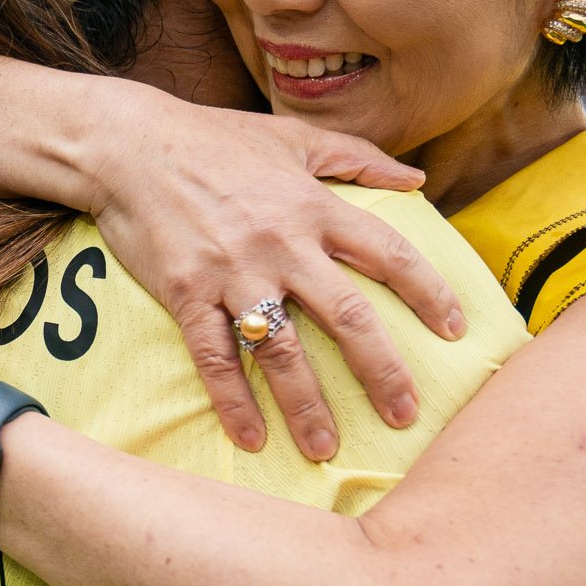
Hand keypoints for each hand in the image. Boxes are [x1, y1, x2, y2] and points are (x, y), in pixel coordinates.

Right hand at [86, 92, 462, 458]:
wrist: (129, 145)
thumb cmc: (213, 138)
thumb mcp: (293, 136)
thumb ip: (358, 158)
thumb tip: (417, 180)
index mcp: (313, 205)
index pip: (388, 254)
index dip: (429, 292)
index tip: (456, 330)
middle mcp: (282, 243)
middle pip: (347, 315)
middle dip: (381, 371)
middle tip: (405, 415)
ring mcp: (232, 272)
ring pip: (280, 349)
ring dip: (307, 404)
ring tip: (326, 449)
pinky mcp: (187, 293)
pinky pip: (214, 357)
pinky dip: (232, 400)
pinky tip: (250, 437)